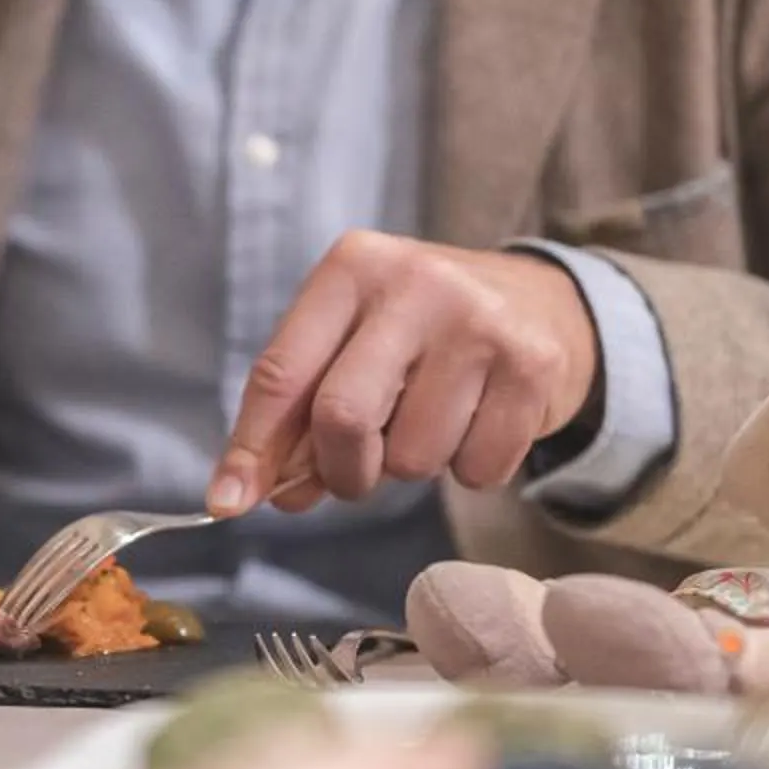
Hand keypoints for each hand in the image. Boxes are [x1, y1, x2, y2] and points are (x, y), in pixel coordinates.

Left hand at [209, 234, 598, 514]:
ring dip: (411, 467)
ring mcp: (479, 322)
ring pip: (412, 456)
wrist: (539, 303)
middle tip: (354, 475)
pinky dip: (469, 468)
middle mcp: (415, 283)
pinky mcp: (532, 365)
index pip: (282, 372)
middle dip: (341, 471)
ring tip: (432, 423)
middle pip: (342, 418)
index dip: (251, 448)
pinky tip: (478, 422)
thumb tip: (250, 494)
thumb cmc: (421, 331)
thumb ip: (299, 412)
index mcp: (352, 268)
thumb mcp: (353, 342)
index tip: (229, 501)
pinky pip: (476, 469)